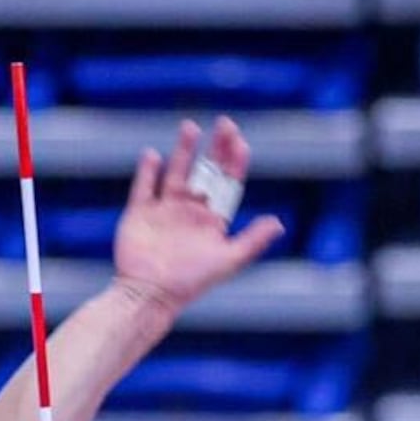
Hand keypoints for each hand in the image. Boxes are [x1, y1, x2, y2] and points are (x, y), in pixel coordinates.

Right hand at [111, 116, 284, 313]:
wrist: (151, 296)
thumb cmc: (191, 282)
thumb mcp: (227, 261)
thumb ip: (252, 241)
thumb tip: (279, 223)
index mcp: (212, 220)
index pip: (228, 184)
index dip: (235, 162)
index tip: (240, 141)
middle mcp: (190, 211)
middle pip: (206, 172)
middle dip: (216, 148)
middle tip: (224, 124)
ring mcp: (164, 210)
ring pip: (176, 172)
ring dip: (184, 150)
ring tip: (190, 127)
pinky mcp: (139, 214)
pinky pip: (144, 187)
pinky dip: (148, 171)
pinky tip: (153, 154)